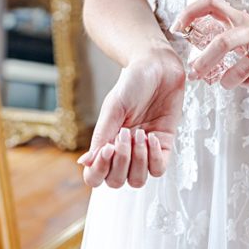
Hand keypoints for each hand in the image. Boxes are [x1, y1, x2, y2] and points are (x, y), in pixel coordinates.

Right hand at [76, 49, 184, 188]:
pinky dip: (153, 157)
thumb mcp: (113, 108)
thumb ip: (100, 136)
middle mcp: (123, 150)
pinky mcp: (165, 145)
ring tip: (138, 133)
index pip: (96, 175)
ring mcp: (144, 150)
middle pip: (117, 181)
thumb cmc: (132, 82)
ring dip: (138, 160)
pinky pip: (158, 169)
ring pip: (138, 180)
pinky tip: (151, 135)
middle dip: (120, 163)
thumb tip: (84, 162)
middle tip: (124, 134)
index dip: (98, 172)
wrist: (157, 66)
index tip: (106, 150)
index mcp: (105, 141)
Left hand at [171, 0, 248, 87]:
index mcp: (241, 19)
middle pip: (223, 41)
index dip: (191, 11)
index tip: (177, 27)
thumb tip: (192, 44)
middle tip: (194, 72)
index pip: (212, 3)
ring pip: (242, 61)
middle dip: (204, 59)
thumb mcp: (248, 30)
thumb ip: (224, 34)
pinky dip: (248, 82)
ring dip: (228, 76)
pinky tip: (245, 83)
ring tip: (222, 84)